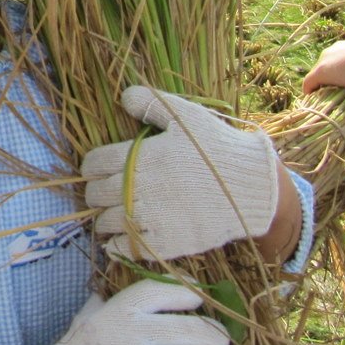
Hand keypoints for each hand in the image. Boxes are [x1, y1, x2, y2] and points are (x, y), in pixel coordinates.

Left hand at [82, 86, 278, 259]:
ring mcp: (151, 218)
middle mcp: (138, 188)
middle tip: (104, 192)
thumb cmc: (218, 147)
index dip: (91, 166)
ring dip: (104, 218)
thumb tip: (124, 96)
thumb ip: (151, 103)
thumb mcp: (186, 116)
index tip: (97, 169)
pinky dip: (117, 245)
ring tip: (113, 214)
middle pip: (95, 194)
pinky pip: (125, 248)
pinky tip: (122, 238)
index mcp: (138, 157)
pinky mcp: (165, 243)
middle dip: (96, 192)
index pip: (94, 163)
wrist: (253, 188)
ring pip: (106, 222)